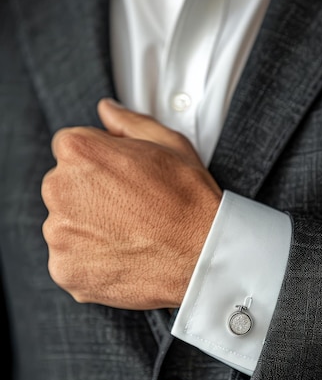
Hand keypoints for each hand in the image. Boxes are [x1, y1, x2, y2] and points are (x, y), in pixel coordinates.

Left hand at [41, 99, 221, 308]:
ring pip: (65, 226)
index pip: (69, 147)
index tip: (121, 179)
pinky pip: (69, 261)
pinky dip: (90, 262)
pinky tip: (122, 258)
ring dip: (88, 229)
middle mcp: (59, 189)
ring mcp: (59, 234)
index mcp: (79, 151)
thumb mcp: (169, 144)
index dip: (99, 161)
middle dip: (89, 195)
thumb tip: (106, 109)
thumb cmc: (190, 201)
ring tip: (129, 236)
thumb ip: (128, 122)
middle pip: (63, 187)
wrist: (204, 257)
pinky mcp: (64, 270)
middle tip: (130, 209)